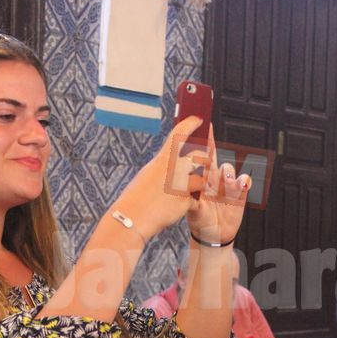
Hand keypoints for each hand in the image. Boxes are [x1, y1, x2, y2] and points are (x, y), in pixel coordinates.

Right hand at [110, 117, 210, 240]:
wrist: (131, 217)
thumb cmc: (136, 196)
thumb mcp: (148, 173)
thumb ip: (164, 165)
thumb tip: (174, 160)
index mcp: (163, 158)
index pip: (181, 133)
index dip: (192, 124)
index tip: (200, 119)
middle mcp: (175, 168)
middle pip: (201, 156)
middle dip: (205, 160)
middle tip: (205, 162)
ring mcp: (182, 185)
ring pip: (202, 179)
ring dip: (199, 184)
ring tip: (189, 189)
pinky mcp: (186, 202)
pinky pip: (196, 200)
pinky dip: (190, 203)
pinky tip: (179, 206)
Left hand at [187, 131, 250, 243]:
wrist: (214, 235)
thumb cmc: (200, 219)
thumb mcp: (193, 210)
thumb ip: (193, 203)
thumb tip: (191, 198)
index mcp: (202, 179)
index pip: (202, 156)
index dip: (204, 140)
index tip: (205, 123)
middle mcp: (216, 179)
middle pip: (217, 160)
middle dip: (215, 150)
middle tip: (213, 154)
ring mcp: (228, 186)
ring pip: (230, 170)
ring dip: (228, 173)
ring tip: (227, 181)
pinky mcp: (240, 195)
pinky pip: (245, 183)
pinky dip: (244, 182)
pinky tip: (243, 183)